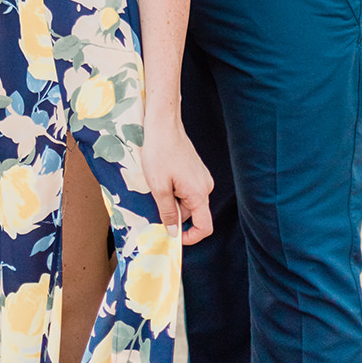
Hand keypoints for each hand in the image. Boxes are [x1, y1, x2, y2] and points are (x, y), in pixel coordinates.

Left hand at [140, 113, 213, 243]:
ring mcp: (201, 177)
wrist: (164, 125)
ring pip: (188, 201)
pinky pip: (187, 189)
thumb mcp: (159, 187)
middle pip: (193, 213)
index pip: (204, 227)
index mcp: (199, 193)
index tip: (173, 236)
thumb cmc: (160, 153)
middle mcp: (205, 186)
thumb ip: (167, 213)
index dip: (190, 237)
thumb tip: (174, 232)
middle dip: (175, 213)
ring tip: (158, 184)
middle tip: (156, 201)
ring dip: (173, 200)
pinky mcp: (196, 170)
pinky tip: (163, 176)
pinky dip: (175, 190)